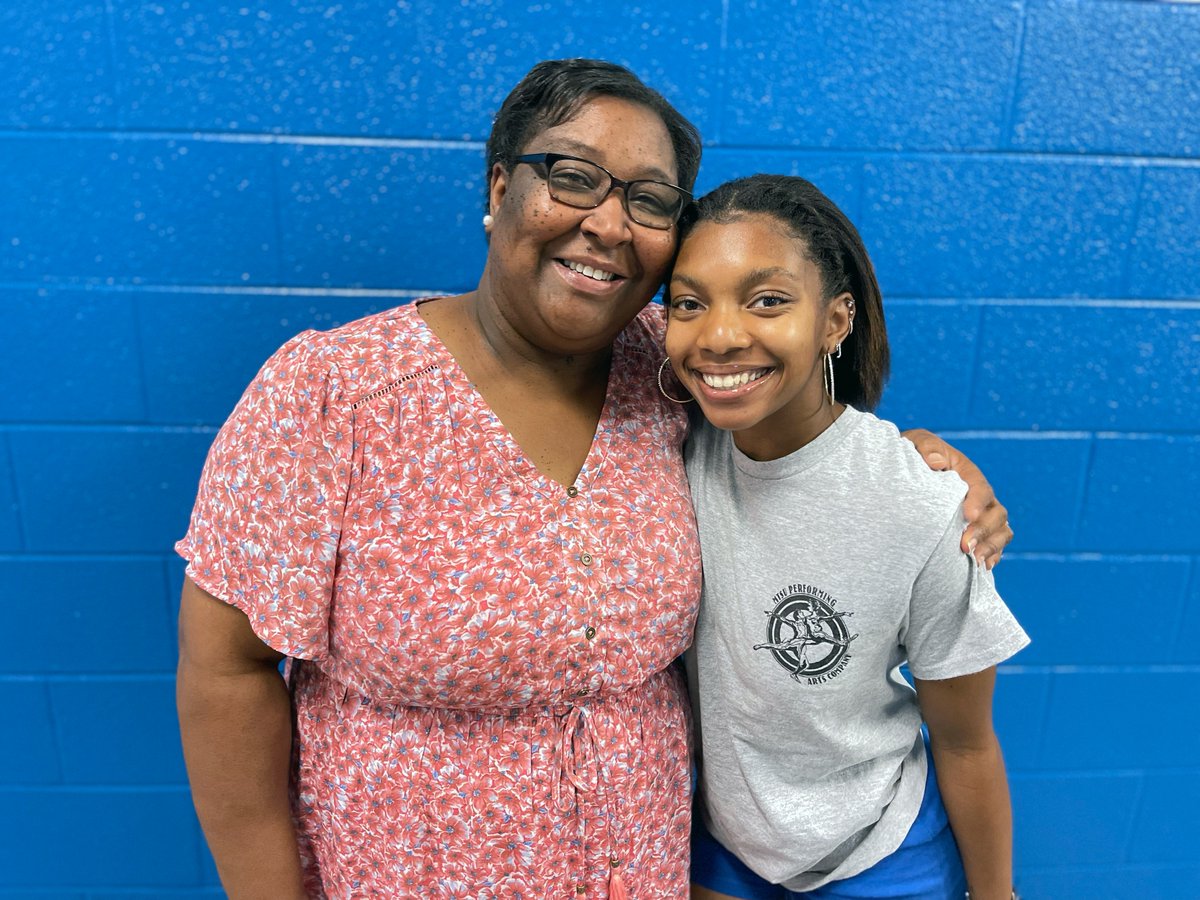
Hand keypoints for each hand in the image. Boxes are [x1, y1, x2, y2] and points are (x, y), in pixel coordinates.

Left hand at [902, 429, 1012, 568]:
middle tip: (965, 545)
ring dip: (991, 546)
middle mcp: (979, 495)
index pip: (980, 488)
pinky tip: (979, 567)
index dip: (977, 502)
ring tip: (975, 560)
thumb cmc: (911, 454)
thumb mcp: (916, 443)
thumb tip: (937, 463)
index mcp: (967, 473)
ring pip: (1001, 531)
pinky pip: (995, 545)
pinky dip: (992, 556)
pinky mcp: (975, 531)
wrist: (904, 473)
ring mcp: (981, 514)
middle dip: (984, 530)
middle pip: (996, 513)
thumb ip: (927, 448)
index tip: (967, 516)